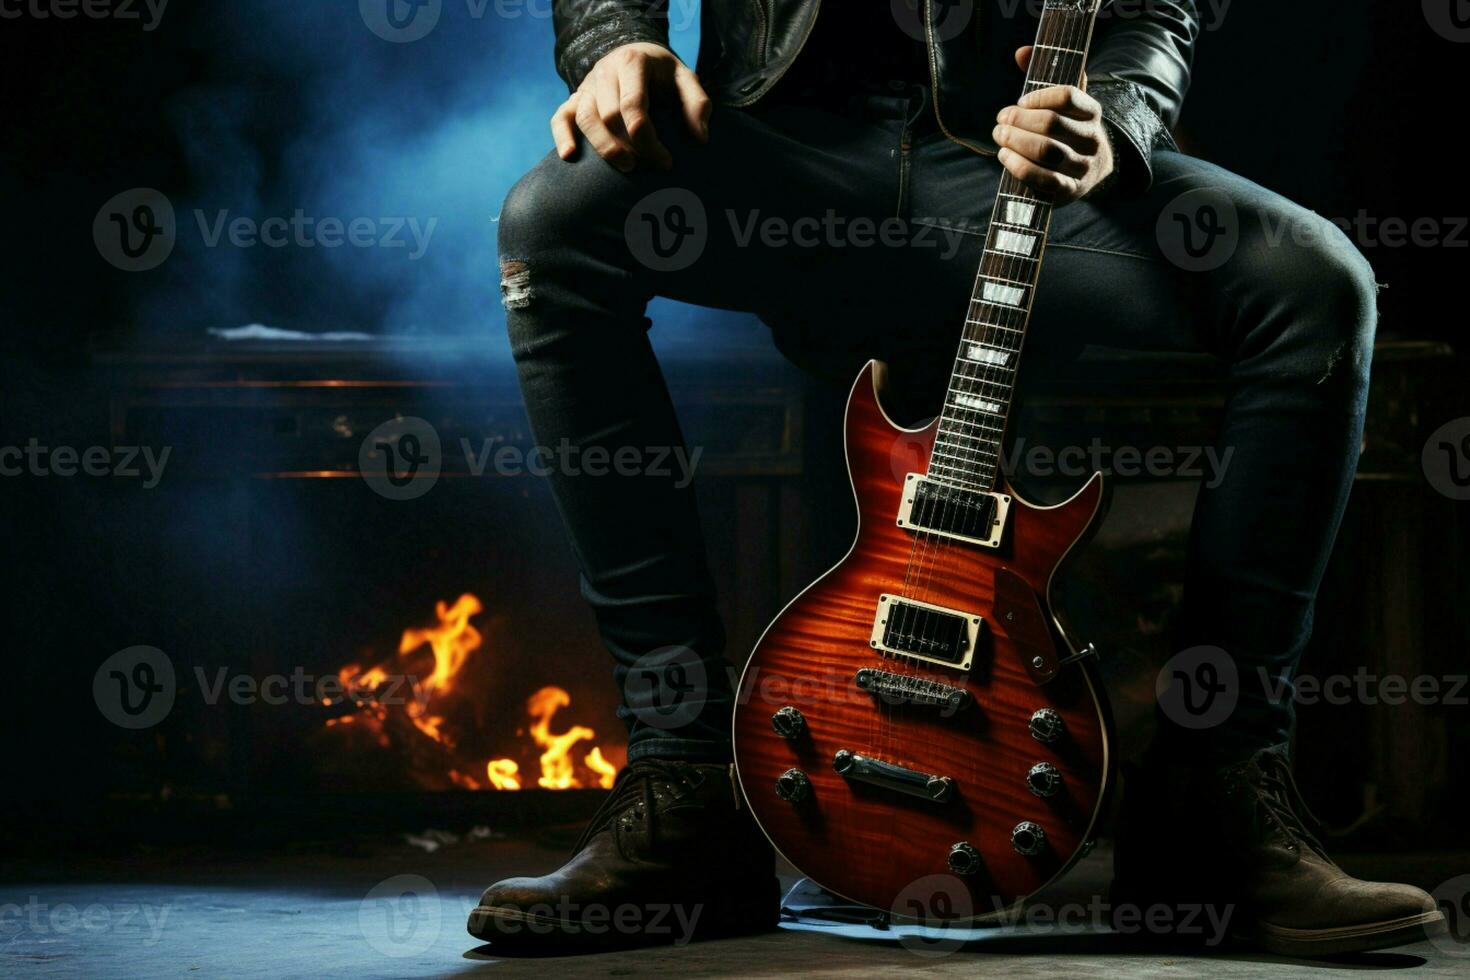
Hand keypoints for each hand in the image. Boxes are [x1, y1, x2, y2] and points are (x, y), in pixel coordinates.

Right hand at [551, 42, 711, 172]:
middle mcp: (605, 71)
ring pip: (585, 118)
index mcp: (632, 62)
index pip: (633, 105)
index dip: (648, 138)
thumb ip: (697, 104)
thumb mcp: (686, 79)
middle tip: (648, 167)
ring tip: (626, 166)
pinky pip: (560, 116)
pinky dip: (561, 136)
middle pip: (608, 114)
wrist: (634, 53)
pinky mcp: (575, 98)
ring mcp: (587, 85)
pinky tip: (569, 156)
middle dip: (629, 146)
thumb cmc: (663, 73)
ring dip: (603, 147)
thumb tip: (700, 138)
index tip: (666, 161)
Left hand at [992, 46, 1114, 204]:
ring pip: (1047, 152)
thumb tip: (1021, 52)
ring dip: (1016, 142)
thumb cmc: (1066, 130)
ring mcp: (1082, 166)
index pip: (1068, 96)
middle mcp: (1091, 139)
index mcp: (1092, 111)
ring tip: (1000, 136)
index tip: (1021, 101)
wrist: (1088, 170)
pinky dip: (1019, 167)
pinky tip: (1004, 156)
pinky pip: (1043, 180)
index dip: (1039, 97)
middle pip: (1051, 124)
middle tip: (1000, 120)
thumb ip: (1043, 75)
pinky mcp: (1069, 190)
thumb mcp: (1061, 103)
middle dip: (1019, 120)